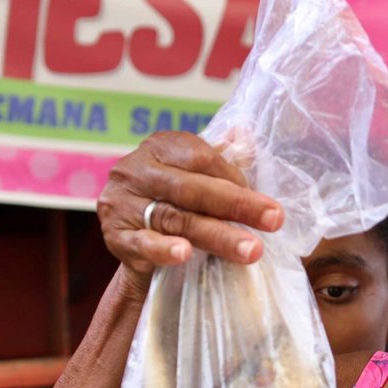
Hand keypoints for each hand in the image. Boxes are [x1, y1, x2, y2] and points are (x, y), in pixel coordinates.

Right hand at [95, 131, 283, 296]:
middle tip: (273, 220)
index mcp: (159, 147)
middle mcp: (135, 169)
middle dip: (237, 205)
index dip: (235, 178)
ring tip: (250, 250)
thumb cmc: (176, 204)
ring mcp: (121, 203)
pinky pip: (142, 243)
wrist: (136, 245)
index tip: (267, 201)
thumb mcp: (197, 179)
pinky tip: (184, 254)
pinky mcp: (114, 236)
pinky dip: (163, 249)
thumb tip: (246, 133)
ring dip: (217, 235)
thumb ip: (222, 160)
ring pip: (175, 218)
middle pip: (191, 188)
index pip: (200, 157)